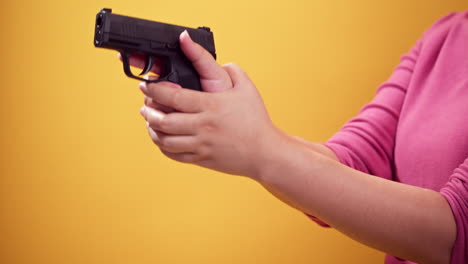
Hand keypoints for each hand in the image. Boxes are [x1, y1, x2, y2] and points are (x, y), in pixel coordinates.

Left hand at [136, 31, 281, 176]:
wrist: (264, 152)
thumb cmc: (256, 120)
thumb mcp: (248, 89)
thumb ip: (233, 70)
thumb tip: (221, 62)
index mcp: (211, 106)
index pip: (173, 97)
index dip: (154, 90)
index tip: (145, 85)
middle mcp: (203, 126)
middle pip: (163, 120)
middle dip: (148, 111)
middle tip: (145, 104)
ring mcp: (201, 145)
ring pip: (165, 140)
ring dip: (152, 130)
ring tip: (149, 121)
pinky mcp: (201, 159)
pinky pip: (174, 155)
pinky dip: (162, 146)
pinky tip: (161, 139)